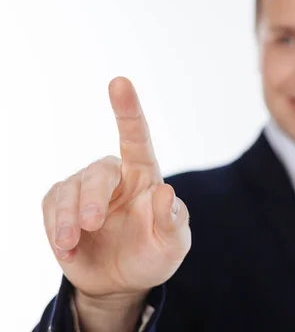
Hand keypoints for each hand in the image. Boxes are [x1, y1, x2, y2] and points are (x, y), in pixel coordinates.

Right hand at [41, 76, 190, 299]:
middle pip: (98, 171)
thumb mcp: (173, 244)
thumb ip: (173, 220)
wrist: (121, 283)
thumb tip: (165, 191)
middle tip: (91, 224)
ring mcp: (85, 192)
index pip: (137, 137)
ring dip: (66, 217)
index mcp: (145, 176)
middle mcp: (115, 177)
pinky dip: (55, 229)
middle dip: (91, 197)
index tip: (119, 82)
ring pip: (68, 189)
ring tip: (71, 242)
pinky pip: (51, 208)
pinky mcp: (61, 208)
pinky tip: (68, 249)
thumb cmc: (153, 255)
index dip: (128, 110)